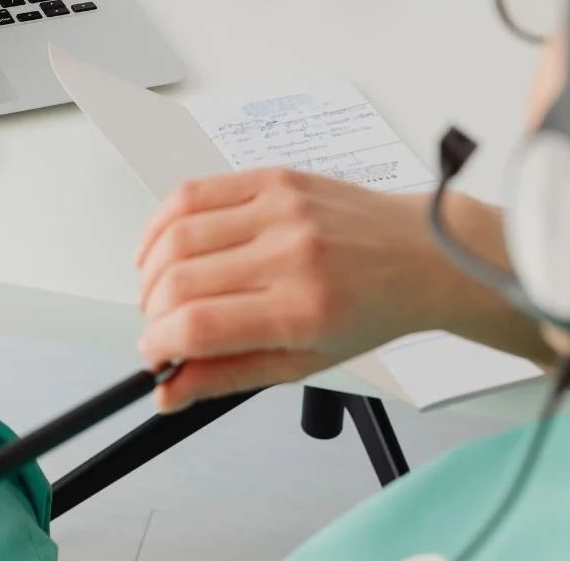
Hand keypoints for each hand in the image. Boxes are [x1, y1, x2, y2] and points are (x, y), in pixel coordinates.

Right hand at [135, 169, 474, 412]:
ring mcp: (279, 209)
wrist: (421, 254)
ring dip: (149, 270)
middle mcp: (289, 253)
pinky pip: (193, 191)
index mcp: (302, 310)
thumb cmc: (372, 309)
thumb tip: (170, 391)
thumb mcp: (307, 362)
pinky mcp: (271, 178)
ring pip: (176, 235)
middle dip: (150, 312)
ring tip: (157, 290)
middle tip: (157, 326)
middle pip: (178, 280)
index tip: (153, 354)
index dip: (158, 344)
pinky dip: (162, 222)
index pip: (198, 326)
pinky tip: (162, 244)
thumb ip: (230, 376)